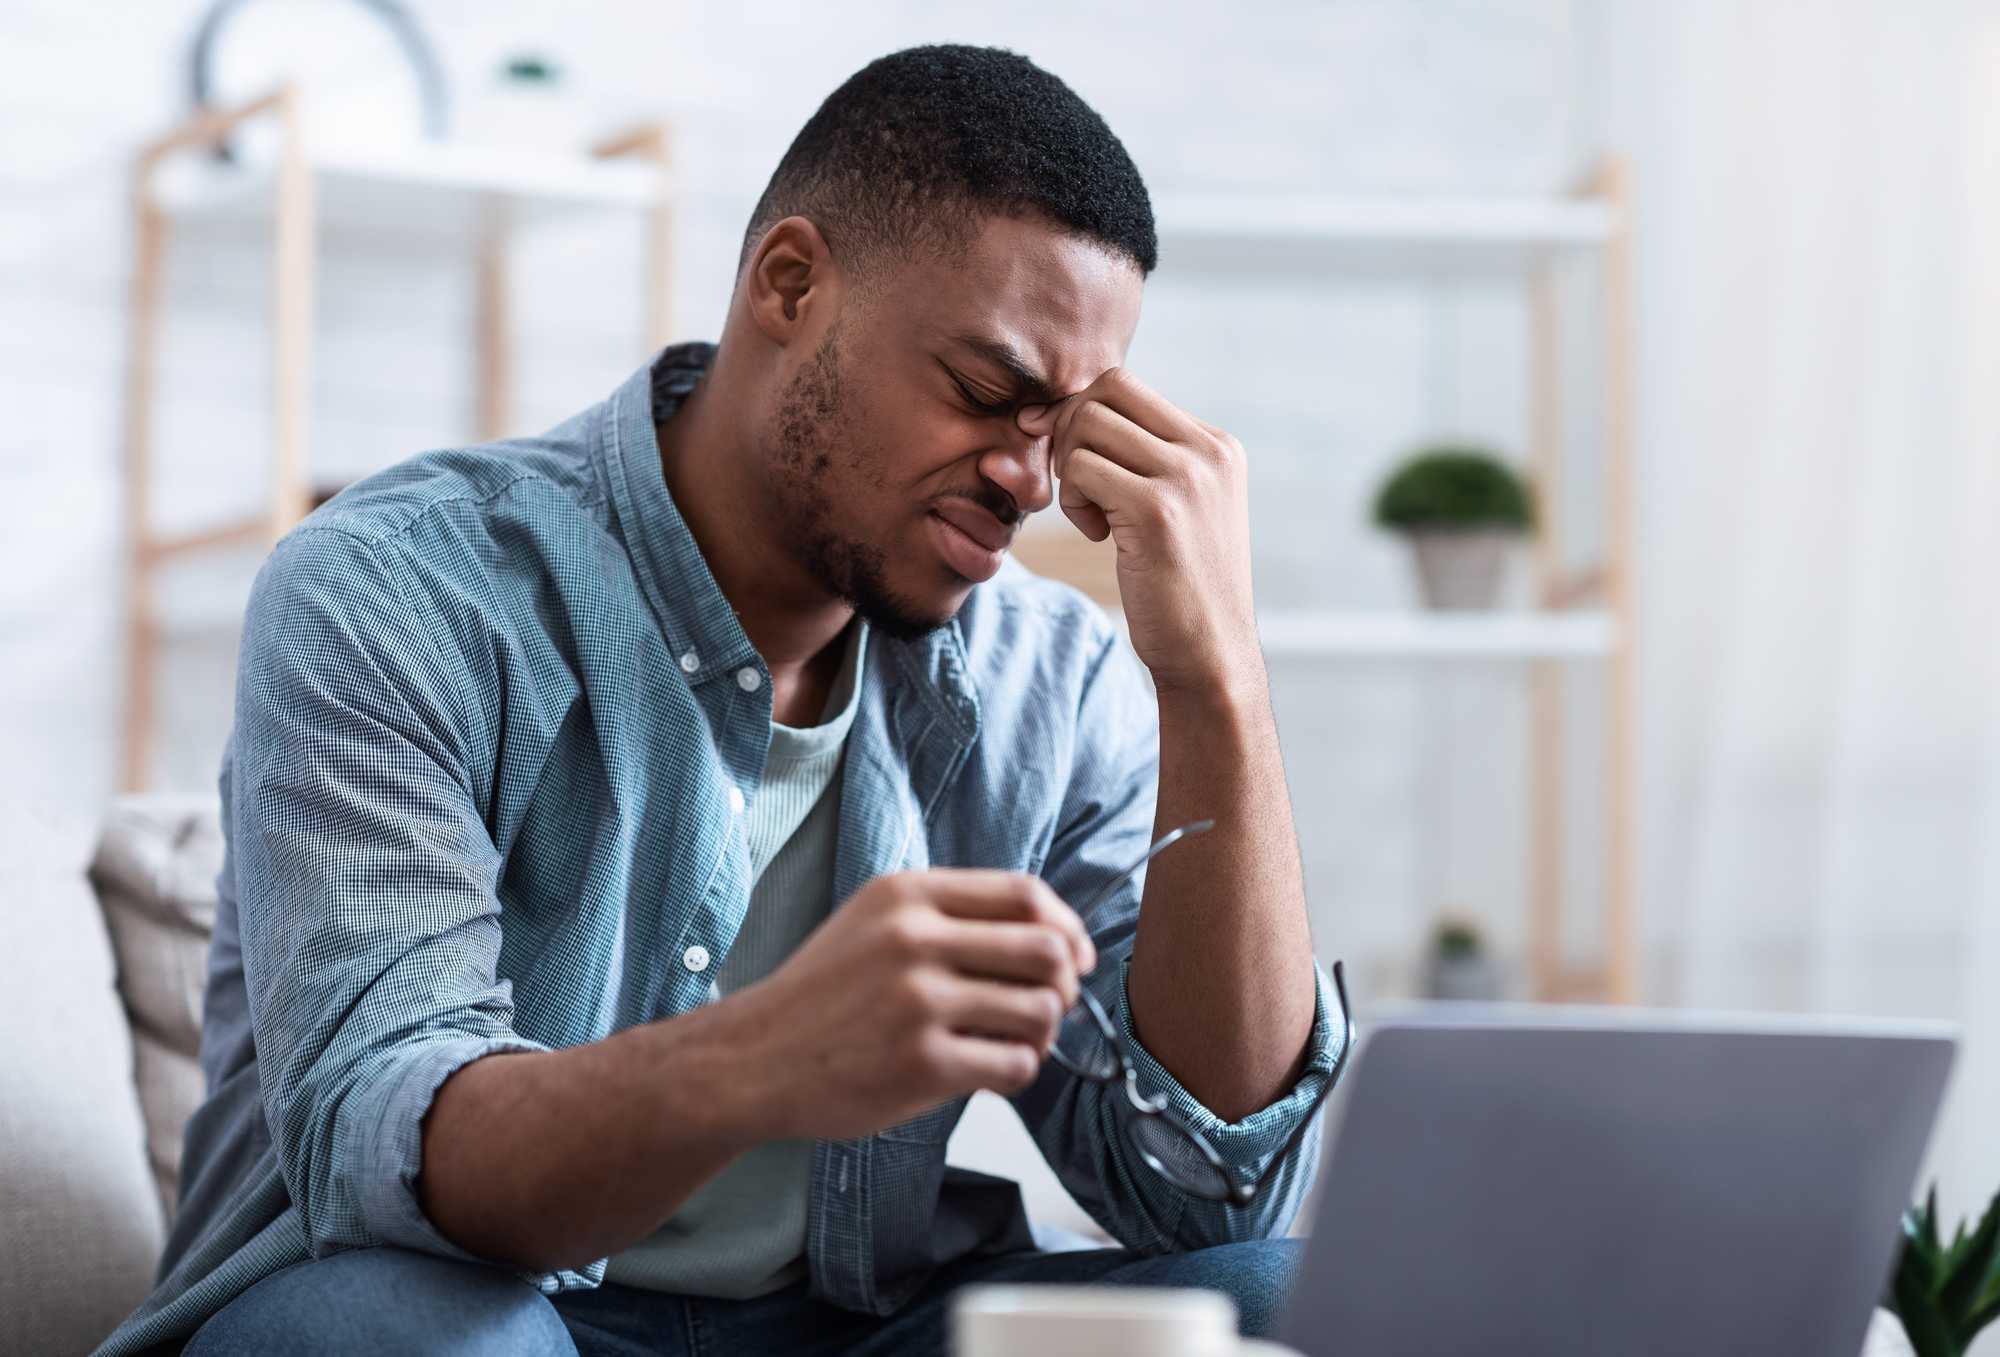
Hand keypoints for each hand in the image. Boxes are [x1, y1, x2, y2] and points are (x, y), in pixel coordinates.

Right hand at [707, 870, 1095, 1142]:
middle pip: (1046, 949)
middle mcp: (913, 939)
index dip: (1067, 925)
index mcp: (907, 895)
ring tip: (1012, 1042)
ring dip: (1043, 1034)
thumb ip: (950, 916)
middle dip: (1063, 984)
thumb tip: (1055, 938)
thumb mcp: (874, 922)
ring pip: (1041, 1010)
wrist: (752, 1059)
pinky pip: (1016, 1064)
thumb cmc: (822, 996)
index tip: (1074, 954)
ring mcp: (917, 1001)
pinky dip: (1017, 1071)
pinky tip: (988, 1071)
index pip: (1024, 893)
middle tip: (1046, 1006)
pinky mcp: (920, 1063)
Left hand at [1026, 369, 1258, 696]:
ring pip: (1088, 425)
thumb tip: (1073, 410)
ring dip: (1070, 469)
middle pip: (1107, 390)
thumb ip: (1149, 459)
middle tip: (1075, 484)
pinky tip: (1097, 535)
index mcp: (1219, 445)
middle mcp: (1209, 452)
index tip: (1069, 458)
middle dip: (1070, 429)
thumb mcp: (1183, 508)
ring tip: (1092, 516)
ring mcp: (1186, 477)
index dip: (1083, 413)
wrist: (1210, 653)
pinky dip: (1072, 501)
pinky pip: (1080, 469)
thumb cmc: (1183, 586)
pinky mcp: (1156, 510)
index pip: (1129, 387)